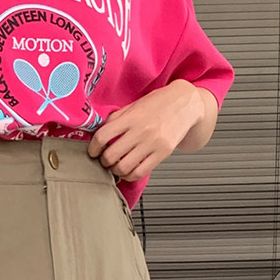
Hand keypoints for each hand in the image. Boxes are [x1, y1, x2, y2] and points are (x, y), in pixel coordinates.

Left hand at [87, 80, 204, 181]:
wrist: (186, 103)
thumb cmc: (159, 104)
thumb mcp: (135, 106)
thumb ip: (117, 119)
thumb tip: (99, 134)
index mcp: (131, 117)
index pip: (102, 136)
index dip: (93, 148)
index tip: (93, 152)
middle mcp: (141, 131)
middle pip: (111, 155)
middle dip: (103, 161)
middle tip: (105, 160)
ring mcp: (153, 143)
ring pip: (124, 168)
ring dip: (116, 170)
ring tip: (116, 166)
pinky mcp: (163, 153)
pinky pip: (140, 172)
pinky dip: (130, 176)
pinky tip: (129, 171)